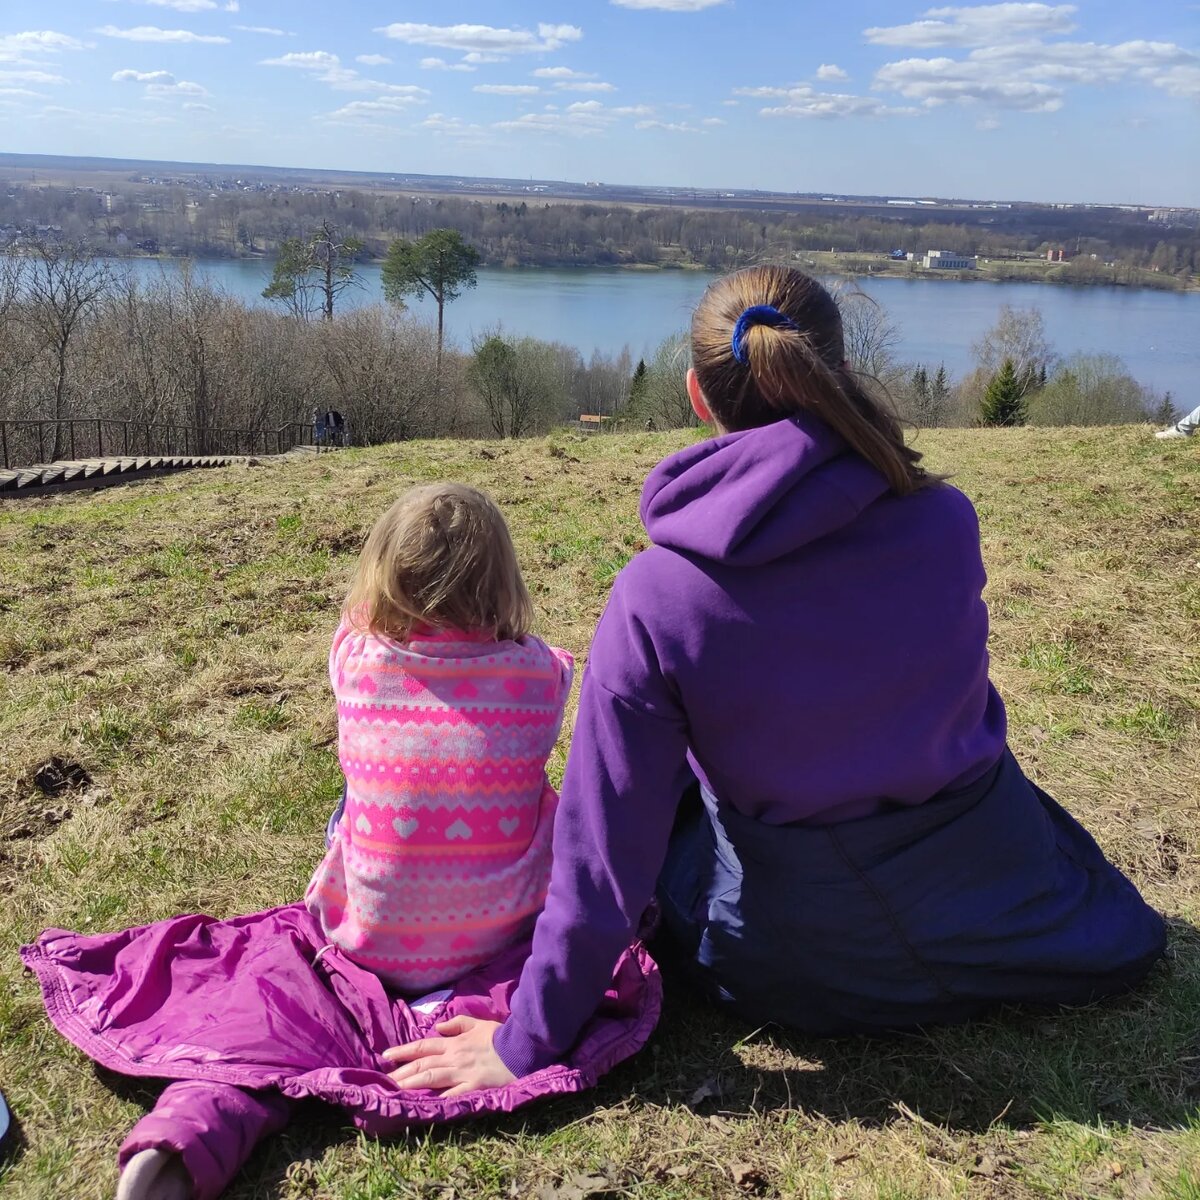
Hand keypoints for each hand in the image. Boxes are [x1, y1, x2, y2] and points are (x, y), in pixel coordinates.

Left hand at [382, 1016, 515, 1097]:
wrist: (519, 1046)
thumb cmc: (498, 1036)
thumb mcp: (477, 1023)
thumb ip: (457, 1024)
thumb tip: (439, 1029)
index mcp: (454, 1043)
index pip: (423, 1046)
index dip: (403, 1050)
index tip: (386, 1055)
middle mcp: (454, 1057)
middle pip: (422, 1063)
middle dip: (401, 1071)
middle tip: (383, 1079)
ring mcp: (462, 1073)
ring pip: (431, 1077)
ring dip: (411, 1083)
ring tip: (394, 1090)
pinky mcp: (473, 1087)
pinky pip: (452, 1094)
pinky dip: (438, 1099)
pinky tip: (424, 1106)